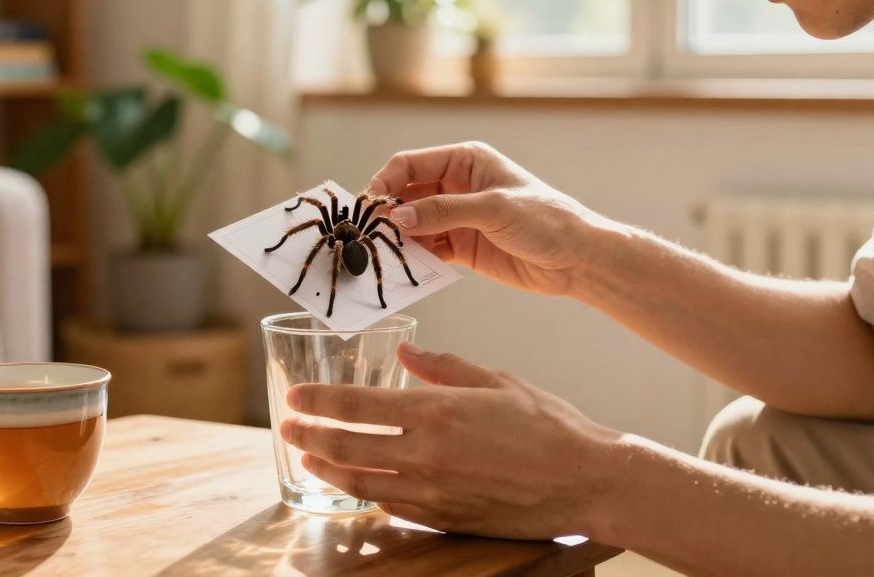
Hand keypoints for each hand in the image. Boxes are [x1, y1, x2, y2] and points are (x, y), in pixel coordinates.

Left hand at [280, 342, 617, 539]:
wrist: (587, 481)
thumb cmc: (549, 424)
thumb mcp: (497, 380)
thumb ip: (445, 367)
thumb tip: (406, 354)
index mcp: (437, 410)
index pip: (356, 405)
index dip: (318, 402)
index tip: (295, 398)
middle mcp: (427, 453)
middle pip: (346, 447)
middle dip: (308, 437)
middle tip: (287, 427)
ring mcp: (434, 492)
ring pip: (361, 483)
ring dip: (327, 470)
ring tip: (309, 459)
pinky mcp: (445, 519)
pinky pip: (392, 507)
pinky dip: (367, 495)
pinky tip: (357, 485)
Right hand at [367, 141, 601, 295]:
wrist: (577, 258)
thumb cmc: (545, 219)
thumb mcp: (493, 208)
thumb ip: (443, 212)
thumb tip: (398, 218)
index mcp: (464, 162)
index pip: (410, 164)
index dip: (386, 182)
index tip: (369, 205)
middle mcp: (456, 186)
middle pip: (406, 195)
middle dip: (387, 213)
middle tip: (368, 234)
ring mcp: (457, 218)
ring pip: (413, 225)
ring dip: (398, 238)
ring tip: (381, 254)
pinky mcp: (461, 247)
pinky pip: (428, 250)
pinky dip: (414, 258)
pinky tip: (404, 268)